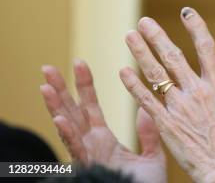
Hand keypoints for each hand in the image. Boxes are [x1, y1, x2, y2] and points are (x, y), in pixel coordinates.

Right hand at [40, 61, 166, 182]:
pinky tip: (59, 118)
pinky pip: (77, 150)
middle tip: (48, 67)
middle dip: (60, 91)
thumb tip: (147, 107)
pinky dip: (68, 134)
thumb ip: (149, 133)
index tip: (80, 62)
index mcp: (104, 140)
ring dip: (56, 107)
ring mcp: (88, 158)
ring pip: (68, 128)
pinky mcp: (90, 168)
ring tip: (46, 84)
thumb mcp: (152, 157)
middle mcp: (92, 146)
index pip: (90, 108)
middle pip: (72, 113)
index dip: (84, 86)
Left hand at [118, 7, 214, 182]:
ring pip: (156, 74)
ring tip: (129, 36)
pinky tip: (122, 71)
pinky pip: (146, 101)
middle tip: (144, 22)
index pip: (206, 48)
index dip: (195, 27)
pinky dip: (133, 85)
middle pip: (173, 57)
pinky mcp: (166, 124)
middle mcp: (197, 92)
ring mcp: (179, 108)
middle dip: (157, 37)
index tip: (186, 12)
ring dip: (141, 53)